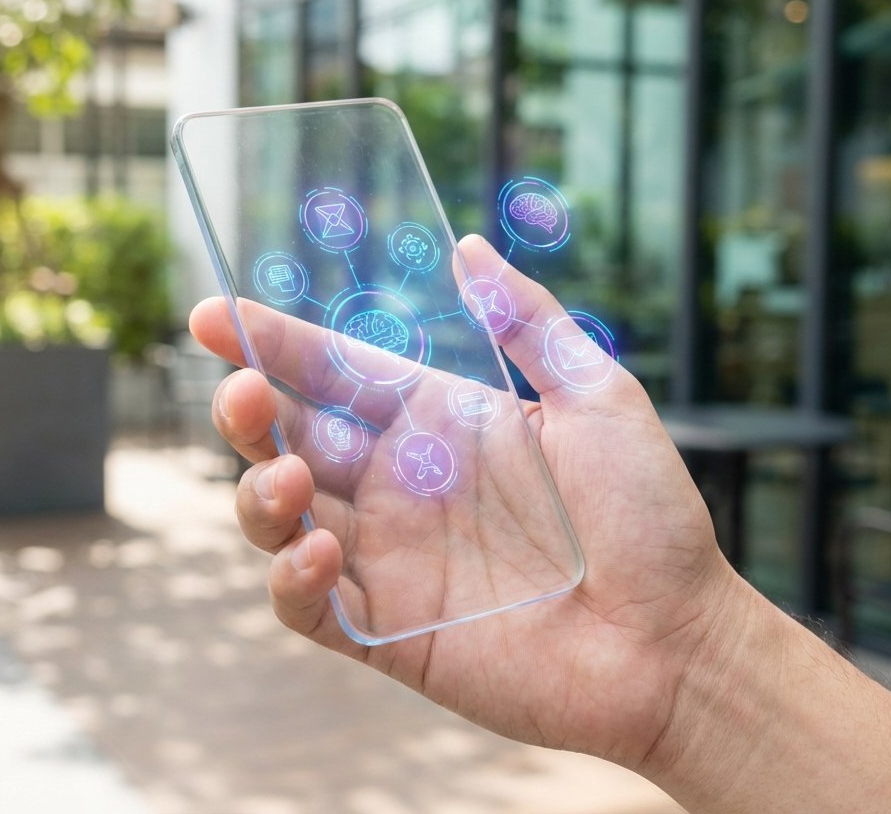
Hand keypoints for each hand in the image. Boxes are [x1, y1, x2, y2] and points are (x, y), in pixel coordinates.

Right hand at [189, 234, 739, 770]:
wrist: (676, 641)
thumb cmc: (648, 515)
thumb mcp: (597, 395)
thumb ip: (528, 321)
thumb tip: (467, 248)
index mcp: (437, 422)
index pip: (335, 372)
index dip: (274, 343)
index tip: (214, 316)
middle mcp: (399, 485)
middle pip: (290, 438)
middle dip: (248, 412)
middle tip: (240, 392)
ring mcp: (389, 559)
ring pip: (281, 518)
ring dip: (259, 491)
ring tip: (287, 475)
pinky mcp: (388, 631)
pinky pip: (308, 604)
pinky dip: (290, 577)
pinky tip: (318, 550)